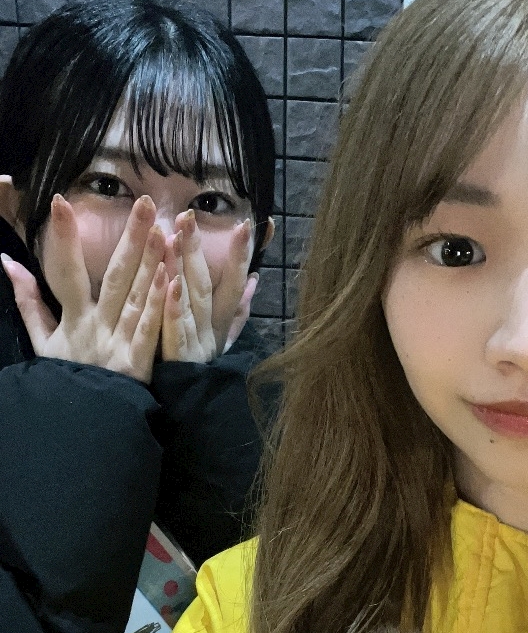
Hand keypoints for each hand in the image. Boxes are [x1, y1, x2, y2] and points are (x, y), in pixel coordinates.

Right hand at [1, 194, 167, 382]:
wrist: (81, 424)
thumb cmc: (68, 379)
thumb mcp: (43, 342)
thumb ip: (27, 302)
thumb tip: (6, 262)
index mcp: (73, 318)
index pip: (65, 271)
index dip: (62, 238)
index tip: (60, 202)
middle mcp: (96, 326)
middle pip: (115, 276)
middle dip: (129, 238)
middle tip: (144, 202)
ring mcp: (118, 343)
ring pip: (137, 297)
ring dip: (151, 263)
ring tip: (163, 230)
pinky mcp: (138, 363)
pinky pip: (150, 329)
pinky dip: (159, 305)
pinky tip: (171, 278)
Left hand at [160, 210, 253, 361]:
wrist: (193, 416)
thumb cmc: (202, 373)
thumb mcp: (224, 340)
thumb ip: (237, 309)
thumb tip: (255, 279)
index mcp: (221, 324)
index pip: (233, 284)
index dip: (241, 256)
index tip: (245, 225)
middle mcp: (210, 331)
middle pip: (205, 285)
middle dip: (198, 249)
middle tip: (189, 216)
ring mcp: (194, 345)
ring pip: (189, 301)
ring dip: (182, 268)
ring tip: (173, 236)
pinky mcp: (175, 360)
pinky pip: (174, 331)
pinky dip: (173, 308)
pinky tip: (168, 284)